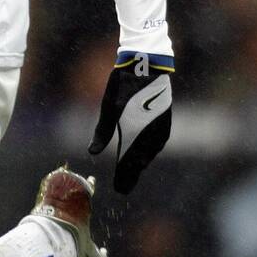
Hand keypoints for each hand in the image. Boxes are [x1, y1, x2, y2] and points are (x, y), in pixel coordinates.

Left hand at [88, 53, 172, 193]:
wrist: (146, 64)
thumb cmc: (123, 85)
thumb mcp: (109, 108)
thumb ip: (102, 132)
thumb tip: (92, 152)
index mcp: (136, 134)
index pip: (129, 164)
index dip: (124, 178)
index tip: (120, 191)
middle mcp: (151, 134)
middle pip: (140, 161)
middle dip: (131, 174)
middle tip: (124, 188)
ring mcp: (160, 127)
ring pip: (150, 152)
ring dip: (141, 163)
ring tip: (132, 174)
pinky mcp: (164, 120)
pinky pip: (158, 142)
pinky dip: (150, 151)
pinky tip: (146, 154)